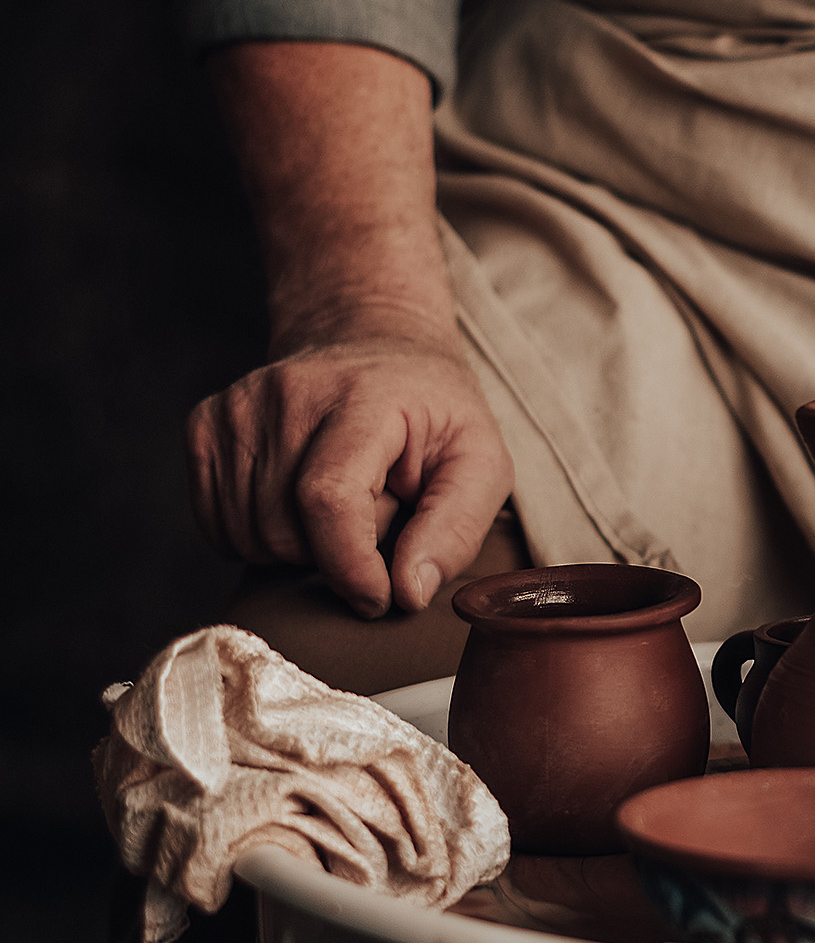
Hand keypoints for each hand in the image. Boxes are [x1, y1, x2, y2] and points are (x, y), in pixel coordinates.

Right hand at [186, 330, 512, 616]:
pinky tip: (301, 505)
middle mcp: (288, 393)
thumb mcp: (481, 463)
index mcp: (363, 397)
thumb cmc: (433, 415)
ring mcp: (237, 407)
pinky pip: (219, 528)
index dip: (351, 568)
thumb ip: (456, 529)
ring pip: (249, 538)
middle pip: (286, 531)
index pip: (329, 499)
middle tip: (378, 516)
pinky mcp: (204, 426)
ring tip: (344, 504)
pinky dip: (261, 538)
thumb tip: (408, 593)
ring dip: (301, 548)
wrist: (373, 346)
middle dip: (336, 555)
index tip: (380, 597)